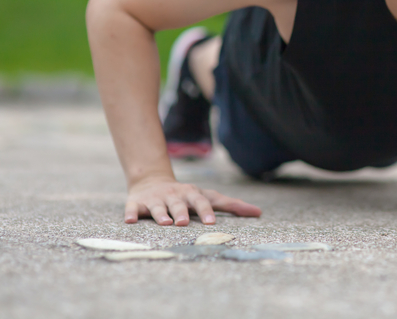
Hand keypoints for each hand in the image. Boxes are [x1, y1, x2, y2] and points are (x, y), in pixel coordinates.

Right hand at [124, 176, 261, 225]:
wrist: (152, 180)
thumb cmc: (187, 195)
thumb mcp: (209, 197)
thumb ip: (233, 205)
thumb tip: (259, 213)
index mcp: (192, 195)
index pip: (202, 202)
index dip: (206, 211)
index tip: (212, 223)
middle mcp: (174, 196)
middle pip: (179, 204)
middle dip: (181, 212)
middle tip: (183, 223)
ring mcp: (155, 199)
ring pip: (157, 207)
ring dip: (160, 214)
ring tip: (164, 223)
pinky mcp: (136, 204)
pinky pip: (132, 209)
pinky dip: (130, 214)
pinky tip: (130, 221)